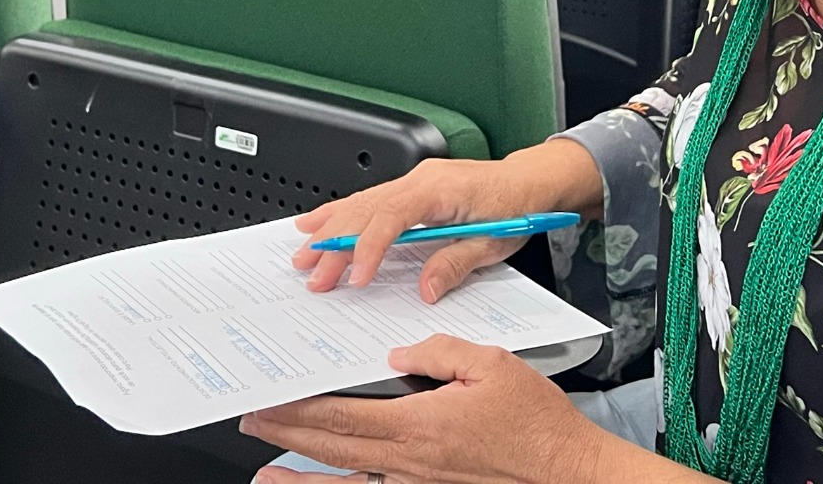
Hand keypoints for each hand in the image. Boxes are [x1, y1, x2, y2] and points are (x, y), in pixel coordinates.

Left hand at [244, 335, 606, 483]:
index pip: (342, 414)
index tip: (270, 399)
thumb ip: (438, 352)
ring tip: (266, 476)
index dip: (299, 409)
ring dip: (302, 480)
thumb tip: (398, 353)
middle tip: (253, 425)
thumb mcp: (492, 364)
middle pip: (333, 449)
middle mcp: (410, 464)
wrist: (569, 475)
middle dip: (287, 437)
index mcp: (419, 425)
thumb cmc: (537, 424)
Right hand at [293, 140, 600, 302]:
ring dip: (329, 228)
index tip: (355, 276)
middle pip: (367, 210)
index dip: (368, 247)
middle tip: (313, 275)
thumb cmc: (516, 207)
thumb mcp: (493, 243)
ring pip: (361, 201)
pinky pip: (370, 198)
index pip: (392, 216)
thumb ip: (455, 264)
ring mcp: (414, 180)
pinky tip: (318, 221)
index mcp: (440, 190)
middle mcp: (421, 179)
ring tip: (302, 253)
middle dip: (335, 243)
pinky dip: (341, 212)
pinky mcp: (412, 186)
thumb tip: (425, 290)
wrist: (529, 182)